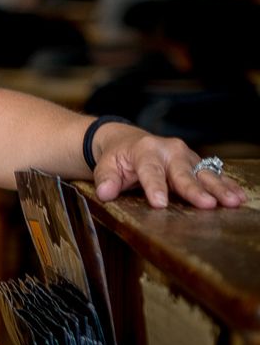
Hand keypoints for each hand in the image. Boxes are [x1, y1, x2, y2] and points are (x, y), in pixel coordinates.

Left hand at [91, 123, 247, 209]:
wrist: (128, 141)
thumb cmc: (117, 157)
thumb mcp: (106, 165)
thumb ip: (106, 179)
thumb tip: (105, 193)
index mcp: (145, 150)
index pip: (150, 171)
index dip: (154, 187)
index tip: (160, 203)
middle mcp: (169, 151)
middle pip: (182, 173)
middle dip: (195, 189)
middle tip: (207, 204)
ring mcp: (185, 156)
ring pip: (203, 173)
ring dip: (219, 188)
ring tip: (232, 201)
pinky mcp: (196, 163)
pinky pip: (213, 174)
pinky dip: (226, 185)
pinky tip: (239, 196)